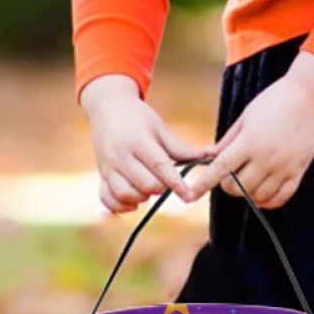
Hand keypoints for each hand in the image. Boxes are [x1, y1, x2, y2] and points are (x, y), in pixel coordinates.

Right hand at [82, 82, 213, 214]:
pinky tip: (134, 202)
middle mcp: (120, 156)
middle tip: (166, 180)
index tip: (188, 194)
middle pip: (145, 184)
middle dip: (161, 188)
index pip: (159, 166)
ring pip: (125, 194)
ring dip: (142, 197)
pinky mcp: (101, 175)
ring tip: (149, 187)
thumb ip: (182, 148)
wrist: (107, 107)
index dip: (176, 182)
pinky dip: (121, 206)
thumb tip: (212, 157)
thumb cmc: (138, 117)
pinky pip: (107, 199)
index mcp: (138, 141)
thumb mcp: (160, 128)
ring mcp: (108, 167)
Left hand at [182, 72, 313, 210]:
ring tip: (247, 180)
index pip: (221, 169)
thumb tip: (210, 158)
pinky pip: (280, 198)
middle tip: (229, 175)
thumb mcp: (246, 116)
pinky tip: (262, 193)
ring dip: (247, 193)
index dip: (204, 183)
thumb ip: (228, 140)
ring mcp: (284, 167)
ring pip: (258, 196)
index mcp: (250, 141)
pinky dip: (267, 200)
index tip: (191, 194)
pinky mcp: (299, 171)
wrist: (311, 96)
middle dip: (227, 185)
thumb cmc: (275, 101)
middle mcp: (267, 158)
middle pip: (238, 187)